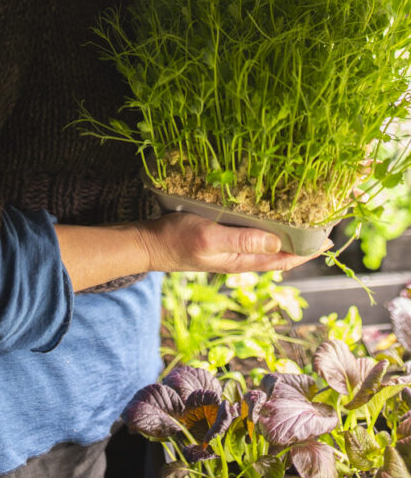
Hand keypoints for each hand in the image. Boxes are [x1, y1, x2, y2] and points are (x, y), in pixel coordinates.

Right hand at [136, 211, 329, 274]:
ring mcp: (231, 249)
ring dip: (287, 234)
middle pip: (280, 253)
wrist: (148, 243)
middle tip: (323, 226)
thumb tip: (278, 243)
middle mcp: (240, 257)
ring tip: (305, 220)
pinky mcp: (221, 238)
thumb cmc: (176, 241)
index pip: (284, 260)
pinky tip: (270, 216)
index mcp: (241, 261)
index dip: (308, 251)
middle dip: (303, 242)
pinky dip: (267, 228)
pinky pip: (252, 235)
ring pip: (267, 244)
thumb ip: (242, 241)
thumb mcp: (210, 239)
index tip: (329, 240)